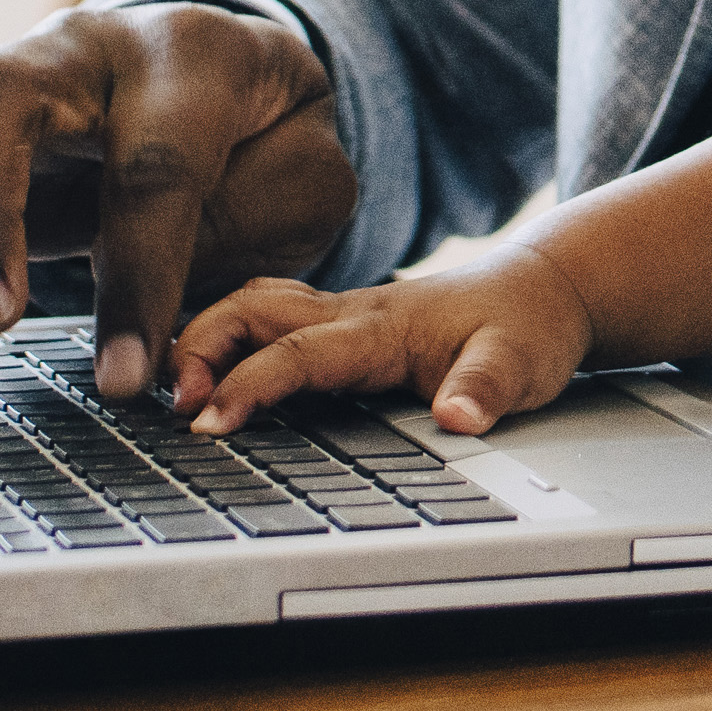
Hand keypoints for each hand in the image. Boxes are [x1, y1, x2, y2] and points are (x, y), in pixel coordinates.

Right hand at [0, 2, 356, 403]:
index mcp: (186, 60)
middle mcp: (79, 50)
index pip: (151, 168)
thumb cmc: (266, 138)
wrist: (235, 67)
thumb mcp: (305, 176)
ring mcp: (4, 71)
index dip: (139, 280)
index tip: (126, 378)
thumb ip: (254, 235)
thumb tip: (174, 329)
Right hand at [172, 246, 587, 437]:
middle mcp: (349, 313)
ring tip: (167, 392)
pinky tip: (197, 371)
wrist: (544, 289)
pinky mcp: (339, 327)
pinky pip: (265, 321)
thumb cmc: (529, 326)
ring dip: (202, 338)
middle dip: (197, 347)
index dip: (248, 383)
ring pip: (250, 307)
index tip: (208, 421)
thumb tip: (458, 418)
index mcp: (381, 325)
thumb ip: (488, 388)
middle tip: (170, 405)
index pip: (297, 350)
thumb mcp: (523, 362)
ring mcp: (340, 316)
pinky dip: (221, 337)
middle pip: (249, 308)